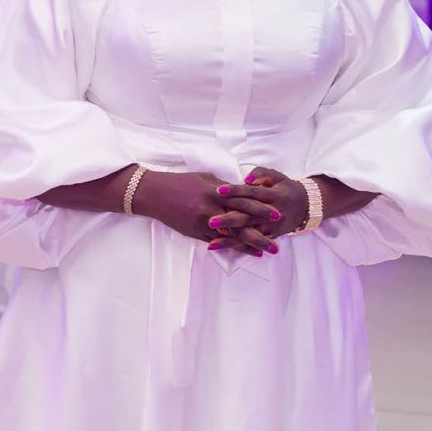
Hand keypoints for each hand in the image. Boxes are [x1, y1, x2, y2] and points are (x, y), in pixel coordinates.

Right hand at [132, 169, 275, 256]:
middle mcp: (210, 209)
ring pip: (231, 236)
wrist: (154, 194)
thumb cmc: (178, 182)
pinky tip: (244, 252)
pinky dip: (232, 247)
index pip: (243, 200)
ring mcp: (202, 222)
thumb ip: (223, 187)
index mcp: (214, 192)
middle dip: (260, 231)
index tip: (276, 214)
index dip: (261, 208)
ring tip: (266, 251)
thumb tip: (241, 192)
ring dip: (250, 244)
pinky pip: (216, 242)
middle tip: (277, 239)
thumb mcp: (203, 178)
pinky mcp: (195, 232)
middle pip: (241, 222)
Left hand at [214, 166, 310, 237]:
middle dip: (229, 220)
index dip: (236, 191)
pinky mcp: (270, 237)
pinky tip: (220, 247)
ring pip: (249, 234)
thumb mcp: (277, 176)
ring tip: (212, 242)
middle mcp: (273, 214)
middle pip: (248, 217)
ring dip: (230, 239)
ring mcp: (272, 227)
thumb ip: (261, 174)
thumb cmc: (285, 188)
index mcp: (273, 196)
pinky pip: (251, 243)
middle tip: (210, 221)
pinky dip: (236, 246)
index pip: (252, 193)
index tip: (219, 190)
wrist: (306, 207)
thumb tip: (247, 179)